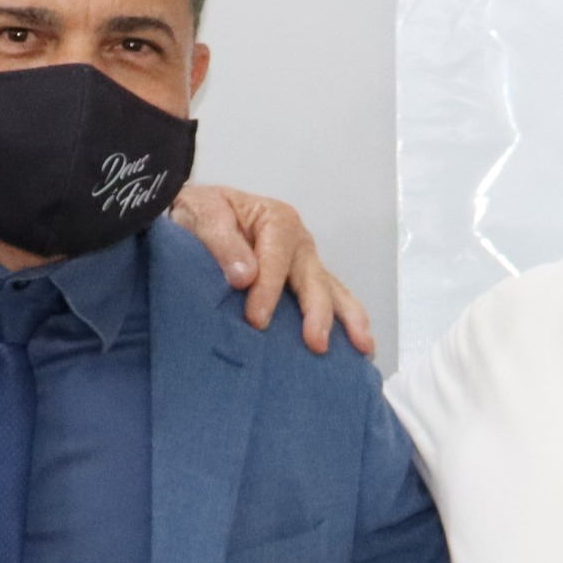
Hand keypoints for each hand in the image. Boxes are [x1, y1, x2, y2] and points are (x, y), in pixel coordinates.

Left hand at [171, 185, 376, 356]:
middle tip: (315, 342)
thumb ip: (221, 242)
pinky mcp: (306, 282)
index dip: (268, 291)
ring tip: (363, 347)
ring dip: (349, 319)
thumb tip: (245, 276)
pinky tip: (359, 348)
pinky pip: (332, 300)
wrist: (200, 216)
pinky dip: (347, 322)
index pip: (277, 260)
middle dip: (317, 312)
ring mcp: (307, 263)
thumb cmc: (203, 214)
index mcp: (277, 221)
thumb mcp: (202, 214)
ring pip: (333, 291)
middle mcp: (299, 242)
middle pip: (313, 278)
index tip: (256, 321)